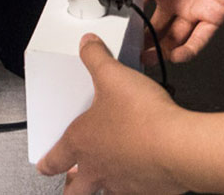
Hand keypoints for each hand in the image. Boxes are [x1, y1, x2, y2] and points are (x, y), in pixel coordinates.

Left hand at [37, 35, 187, 193]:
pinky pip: (136, 191)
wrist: (179, 147)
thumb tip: (87, 44)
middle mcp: (98, 169)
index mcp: (82, 143)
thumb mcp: (113, 75)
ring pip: (106, 193)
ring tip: (113, 174)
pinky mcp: (147, 191)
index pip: (54, 160)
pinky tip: (146, 170)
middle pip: (74, 190)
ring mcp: (122, 184)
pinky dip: (138, 183)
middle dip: (71, 186)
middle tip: (72, 182)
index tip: (44, 165)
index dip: (47, 162)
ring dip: (105, 185)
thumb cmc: (143, 118)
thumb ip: (96, 57)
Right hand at [113, 0, 223, 64]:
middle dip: (141, 41)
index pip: (137, 3)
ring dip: (161, 50)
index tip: (116, 28)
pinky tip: (176, 55)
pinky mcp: (213, 14)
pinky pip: (199, 38)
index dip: (127, 16)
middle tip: (129, 52)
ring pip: (173, 37)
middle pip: (152, 25)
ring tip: (148, 59)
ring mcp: (193, 7)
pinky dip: (187, 50)